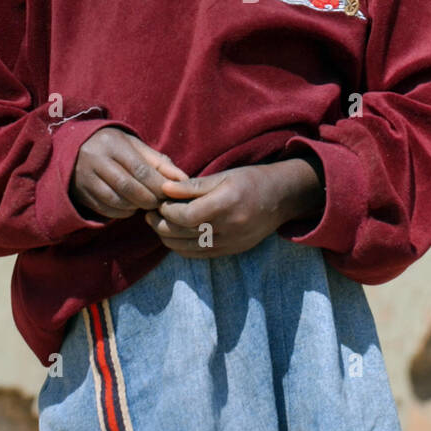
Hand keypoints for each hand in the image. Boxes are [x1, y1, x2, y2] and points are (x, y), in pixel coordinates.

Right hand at [70, 128, 188, 220]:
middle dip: (149, 199)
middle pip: (128, 187)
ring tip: (146, 203)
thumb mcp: (134, 146)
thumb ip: (158, 161)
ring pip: (116, 201)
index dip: (158, 185)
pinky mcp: (80, 194)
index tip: (170, 192)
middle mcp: (95, 160)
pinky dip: (123, 212)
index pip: (140, 169)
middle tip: (160, 203)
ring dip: (137, 207)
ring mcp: (85, 178)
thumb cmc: (114, 147)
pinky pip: (106, 210)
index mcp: (112, 144)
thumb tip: (183, 179)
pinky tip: (131, 207)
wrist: (74, 149)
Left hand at [143, 158, 323, 257]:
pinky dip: (182, 248)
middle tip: (148, 215)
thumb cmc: (251, 180)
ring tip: (158, 225)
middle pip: (184, 233)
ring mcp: (231, 243)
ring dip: (168, 238)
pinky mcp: (232, 251)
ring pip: (189, 248)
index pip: (186, 215)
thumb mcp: (223, 175)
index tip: (158, 202)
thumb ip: (192, 186)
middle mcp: (229, 227)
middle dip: (161, 225)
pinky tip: (174, 236)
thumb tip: (164, 188)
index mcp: (226, 204)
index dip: (167, 211)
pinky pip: (200, 255)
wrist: (282, 199)